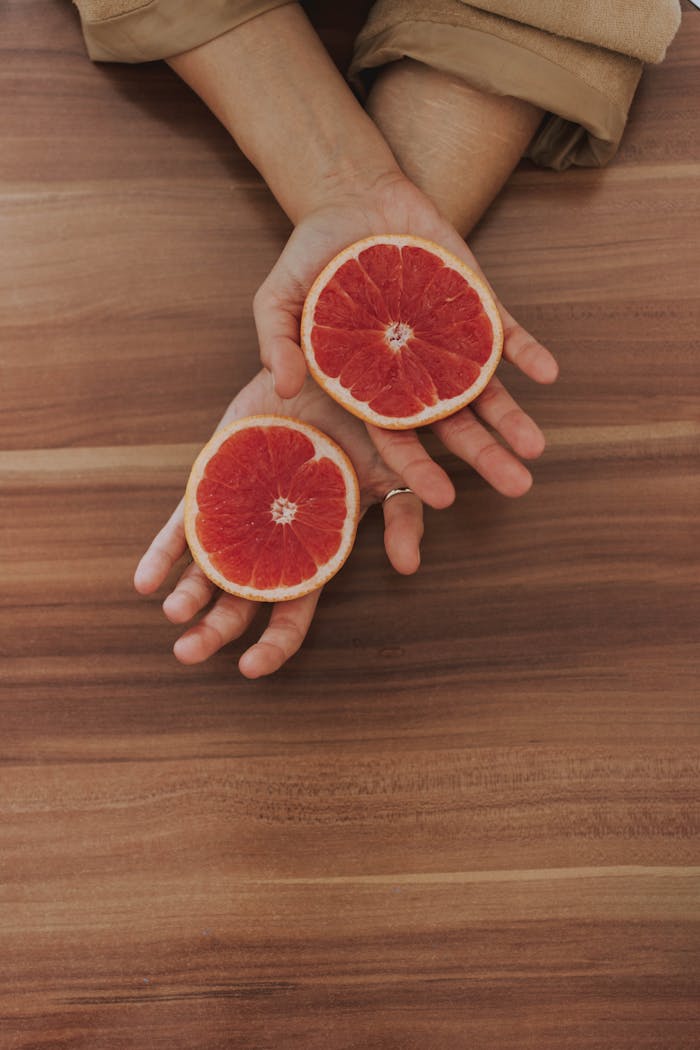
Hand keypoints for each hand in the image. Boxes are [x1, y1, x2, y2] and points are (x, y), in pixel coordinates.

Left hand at [133, 369, 423, 677]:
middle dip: (215, 631)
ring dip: (187, 596)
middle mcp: (270, 541)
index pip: (292, 611)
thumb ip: (405, 518)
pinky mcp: (213, 482)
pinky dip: (162, 552)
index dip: (273, 644)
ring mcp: (238, 514)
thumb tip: (407, 568)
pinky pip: (181, 523)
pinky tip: (145, 580)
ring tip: (171, 613)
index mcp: (311, 552)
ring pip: (206, 569)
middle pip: (241, 600)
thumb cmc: (365, 426)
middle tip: (188, 653)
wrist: (326, 371)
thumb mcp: (394, 473)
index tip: (249, 669)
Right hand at [254, 172, 558, 508]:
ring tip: (536, 448)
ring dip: (513, 418)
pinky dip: (526, 352)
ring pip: (485, 389)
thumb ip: (277, 342)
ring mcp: (449, 341)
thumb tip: (282, 388)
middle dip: (485, 456)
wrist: (353, 198)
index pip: (397, 437)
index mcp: (371, 386)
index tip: (442, 498)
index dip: (419, 468)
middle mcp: (416, 372)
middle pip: (453, 424)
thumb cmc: (311, 257)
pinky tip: (547, 373)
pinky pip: (505, 334)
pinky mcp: (475, 305)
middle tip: (516, 487)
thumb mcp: (278, 299)